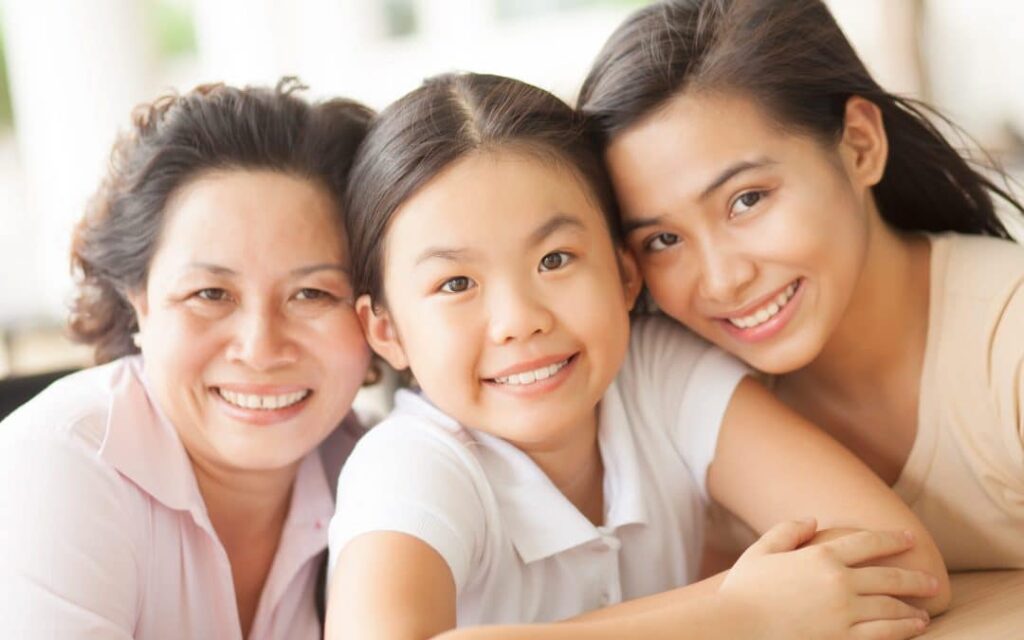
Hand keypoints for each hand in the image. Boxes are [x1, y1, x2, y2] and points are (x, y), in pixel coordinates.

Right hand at [719, 519, 938, 639]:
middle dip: (915, 578)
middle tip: (933, 581)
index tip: (910, 539)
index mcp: (820, 556)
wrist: (737, 627)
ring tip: (924, 611)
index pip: (868, 543)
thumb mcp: (760, 552)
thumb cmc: (744, 591)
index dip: (893, 539)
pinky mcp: (842, 639)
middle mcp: (839, 582)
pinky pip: (882, 635)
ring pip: (891, 608)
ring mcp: (844, 613)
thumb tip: (812, 519)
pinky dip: (902, 631)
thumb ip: (787, 531)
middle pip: (889, 576)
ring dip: (911, 608)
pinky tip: (912, 629)